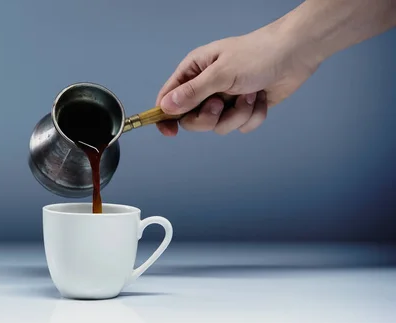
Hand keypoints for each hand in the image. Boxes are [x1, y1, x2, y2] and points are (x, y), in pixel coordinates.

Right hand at [155, 26, 320, 135]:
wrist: (295, 54)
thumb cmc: (257, 54)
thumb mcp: (221, 73)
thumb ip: (192, 92)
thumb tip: (165, 107)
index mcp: (194, 71)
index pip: (168, 98)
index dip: (164, 116)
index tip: (169, 131)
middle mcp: (207, 87)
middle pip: (192, 120)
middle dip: (209, 117)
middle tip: (220, 104)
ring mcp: (225, 99)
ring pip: (218, 126)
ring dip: (237, 115)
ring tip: (250, 95)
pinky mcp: (244, 109)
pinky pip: (240, 127)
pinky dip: (253, 116)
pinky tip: (261, 98)